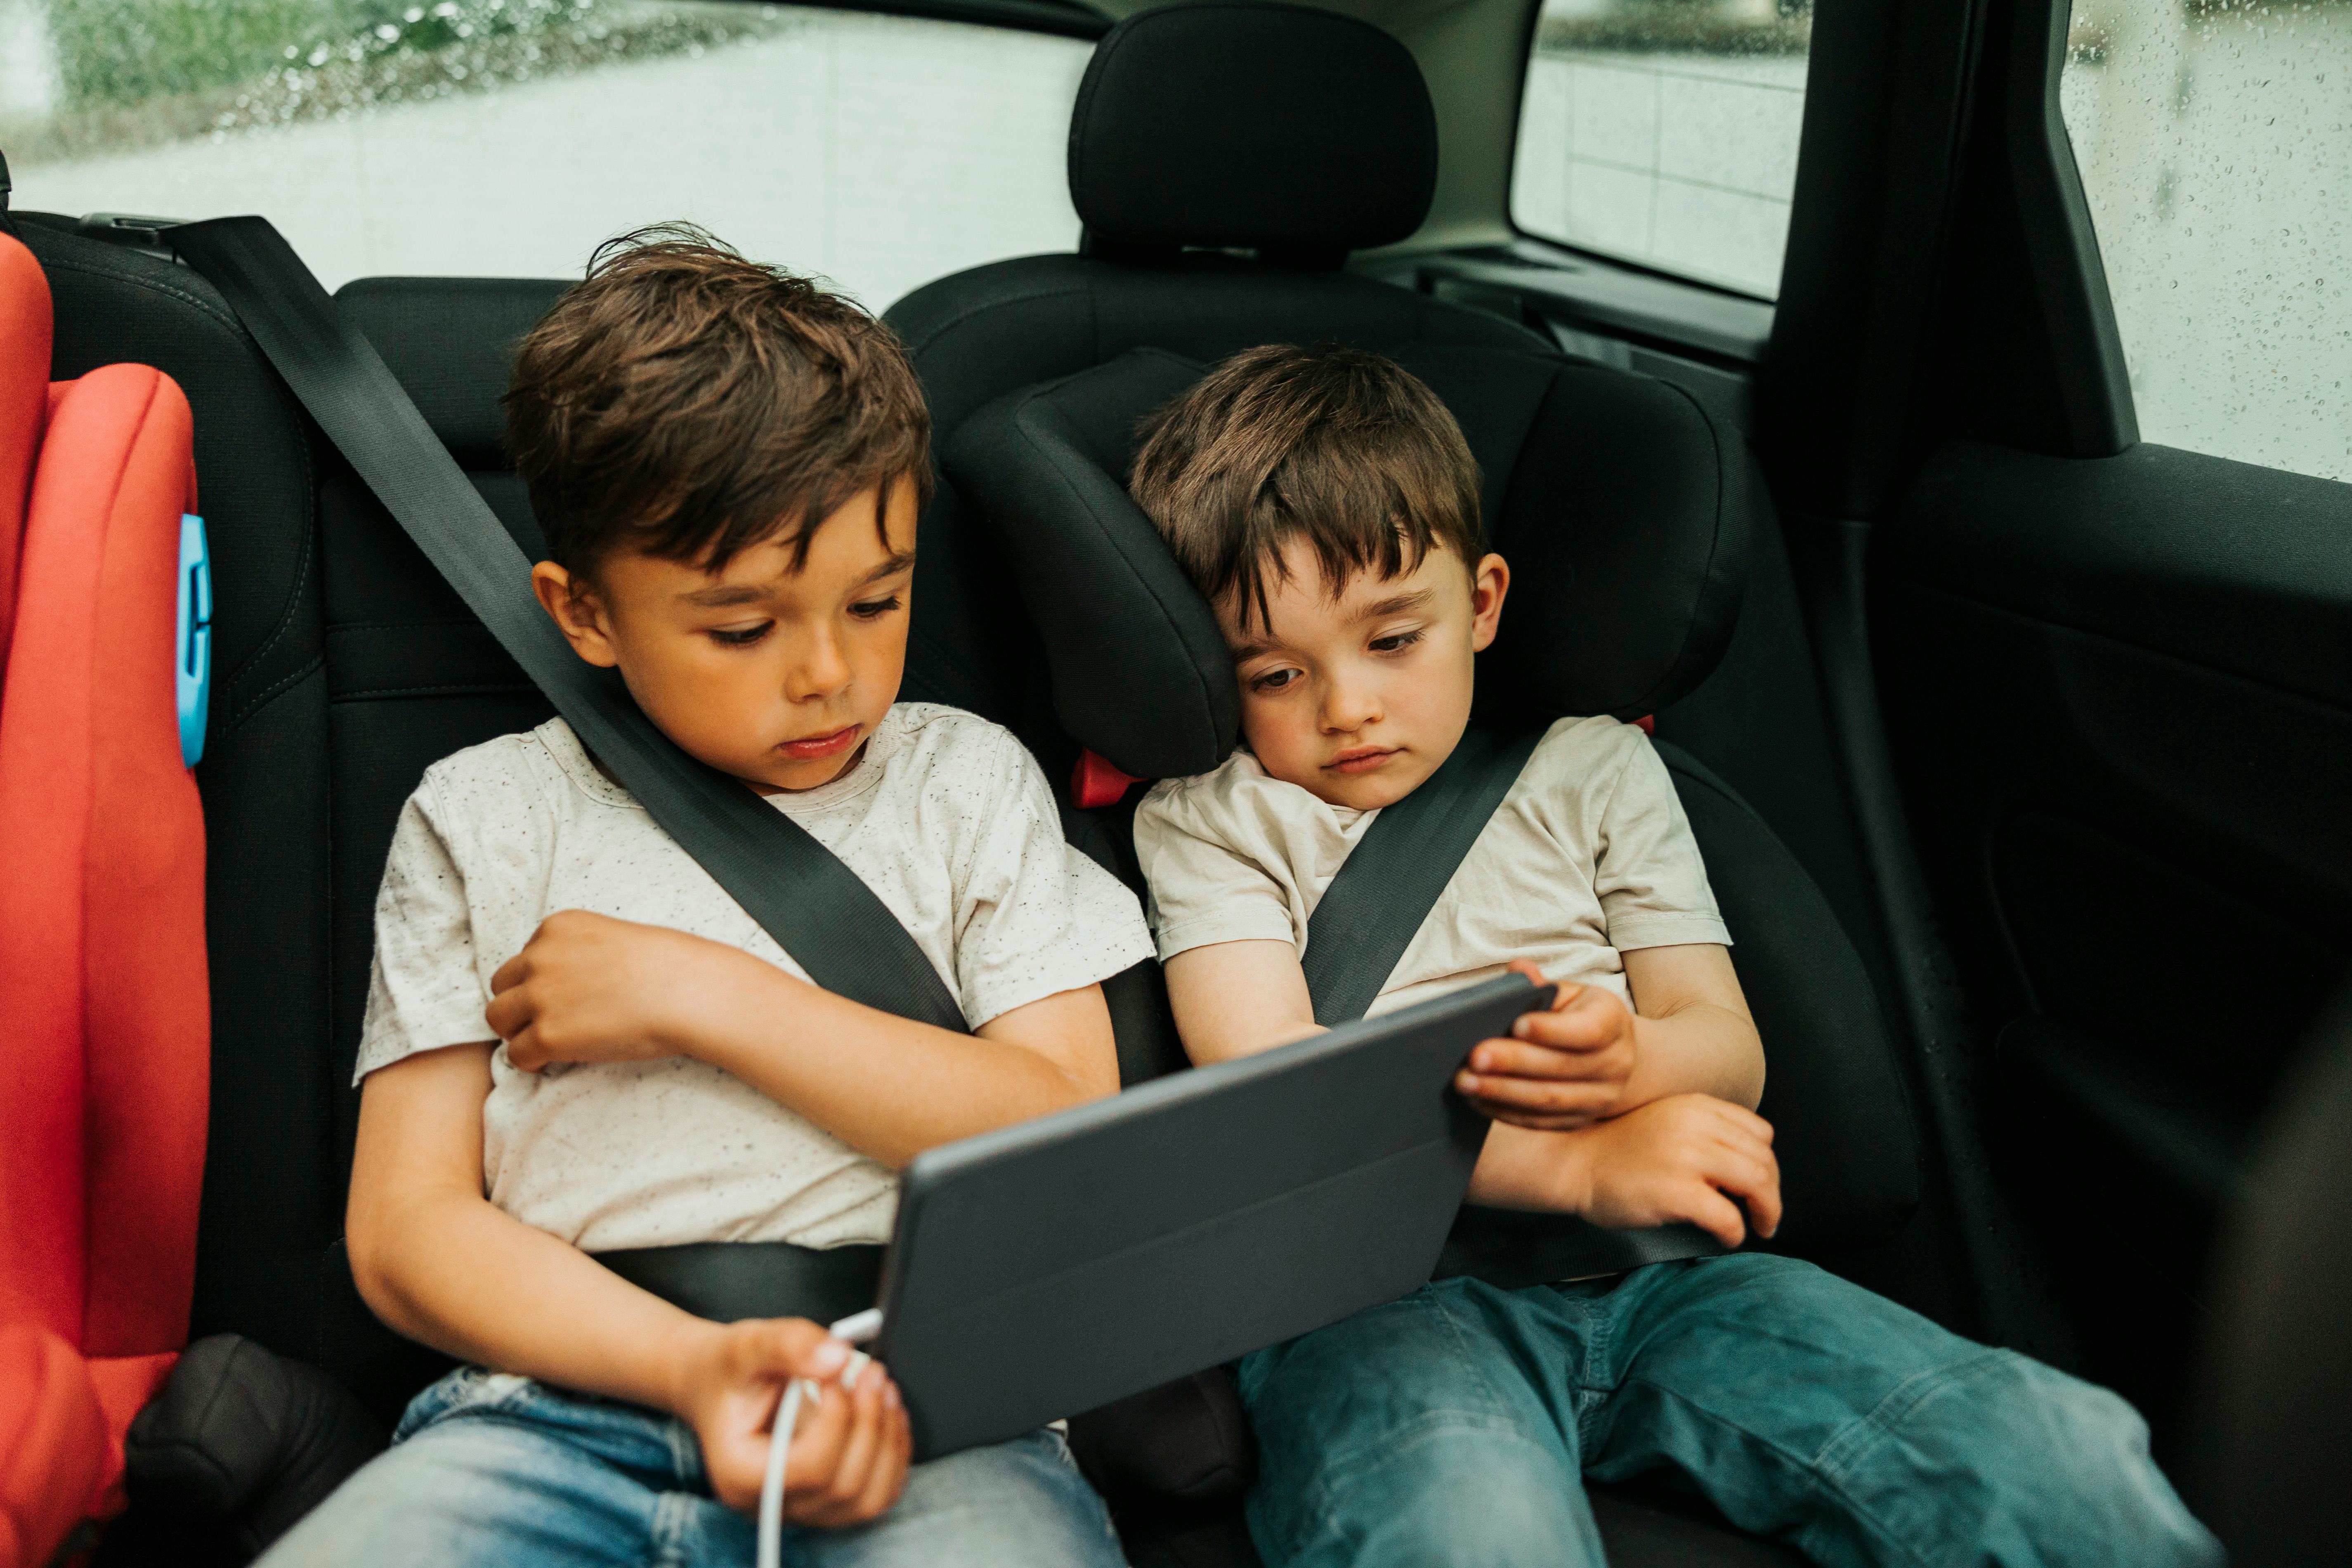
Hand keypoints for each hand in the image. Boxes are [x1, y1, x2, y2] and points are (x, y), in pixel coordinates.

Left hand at [485, 910, 769, 1070]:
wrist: (686, 993)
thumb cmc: (667, 967)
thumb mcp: (614, 938)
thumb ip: (579, 953)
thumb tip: (567, 988)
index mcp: (557, 927)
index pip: (525, 958)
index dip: (542, 982)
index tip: (569, 996)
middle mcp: (540, 957)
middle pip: (502, 986)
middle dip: (520, 1005)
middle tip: (551, 1022)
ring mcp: (540, 996)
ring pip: (498, 1019)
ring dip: (519, 1032)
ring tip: (550, 1042)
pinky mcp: (547, 1035)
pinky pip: (517, 1055)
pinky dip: (532, 1061)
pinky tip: (556, 1061)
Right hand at [672, 1317, 910, 1524]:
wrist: (720, 1384)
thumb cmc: (728, 1370)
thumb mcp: (747, 1344)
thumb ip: (789, 1346)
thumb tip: (838, 1357)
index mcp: (740, 1475)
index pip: (807, 1470)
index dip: (837, 1420)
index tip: (840, 1373)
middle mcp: (770, 1504)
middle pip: (842, 1487)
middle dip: (869, 1424)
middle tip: (873, 1373)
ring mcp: (801, 1508)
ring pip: (867, 1500)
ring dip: (888, 1442)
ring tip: (884, 1390)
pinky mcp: (826, 1500)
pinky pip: (877, 1495)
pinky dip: (893, 1455)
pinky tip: (888, 1414)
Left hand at [1453, 959, 1637, 1129]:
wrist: (1608, 1054)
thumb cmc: (1576, 1015)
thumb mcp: (1567, 993)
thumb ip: (1540, 984)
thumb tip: (1518, 970)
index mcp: (1613, 1021)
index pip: (1587, 1029)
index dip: (1552, 1030)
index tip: (1516, 1025)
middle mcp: (1616, 1062)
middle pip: (1561, 1067)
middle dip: (1513, 1063)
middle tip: (1474, 1057)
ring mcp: (1601, 1097)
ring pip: (1549, 1099)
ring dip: (1503, 1092)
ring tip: (1467, 1082)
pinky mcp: (1580, 1120)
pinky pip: (1541, 1121)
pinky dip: (1506, 1112)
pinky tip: (1478, 1099)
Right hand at [1570, 1094, 1780, 1248]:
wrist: (1574, 1164)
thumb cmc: (1618, 1152)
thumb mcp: (1667, 1122)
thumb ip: (1706, 1132)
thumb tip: (1750, 1166)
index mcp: (1696, 1106)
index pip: (1760, 1132)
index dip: (1766, 1163)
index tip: (1758, 1186)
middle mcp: (1696, 1125)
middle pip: (1764, 1159)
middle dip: (1772, 1194)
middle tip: (1765, 1216)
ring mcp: (1686, 1157)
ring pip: (1756, 1183)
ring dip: (1766, 1212)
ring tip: (1757, 1227)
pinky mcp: (1676, 1192)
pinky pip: (1728, 1216)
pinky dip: (1736, 1233)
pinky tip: (1726, 1238)